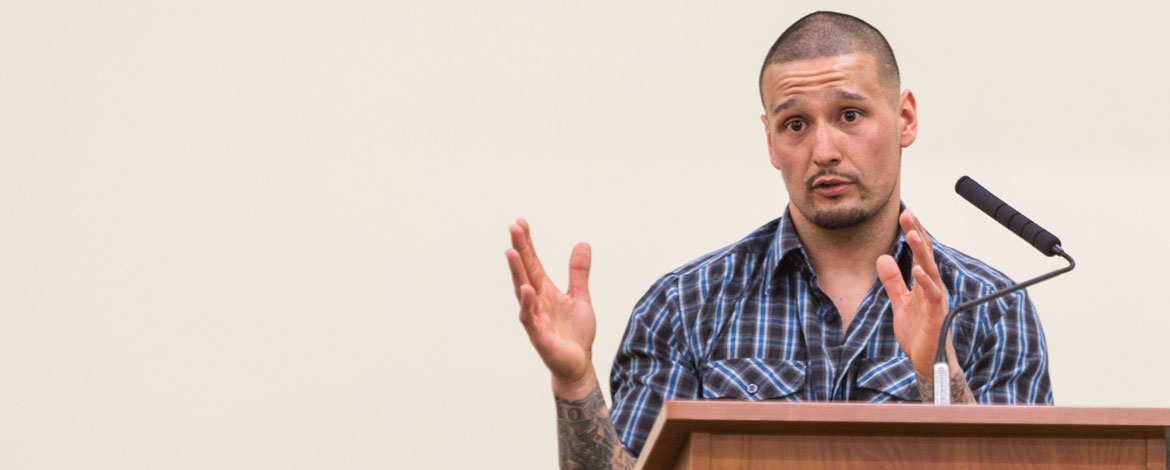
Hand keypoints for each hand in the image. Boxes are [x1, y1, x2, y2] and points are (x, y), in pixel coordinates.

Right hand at [505, 218, 597, 396]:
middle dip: (519, 250)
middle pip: (525, 271)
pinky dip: (527, 303)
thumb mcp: (580, 297)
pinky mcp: (539, 335)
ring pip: (522, 291)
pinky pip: (530, 317)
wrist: (578, 364)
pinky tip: (526, 289)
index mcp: (545, 290)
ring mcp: (535, 317)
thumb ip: (578, 272)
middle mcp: (536, 301)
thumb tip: (582, 244)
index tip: (520, 222)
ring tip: (512, 252)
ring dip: (516, 272)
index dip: (527, 243)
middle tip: (513, 227)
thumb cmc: (575, 333)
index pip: (533, 262)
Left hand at [876, 209, 954, 375]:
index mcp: (924, 283)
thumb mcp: (900, 302)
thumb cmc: (917, 332)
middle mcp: (933, 288)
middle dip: (918, 234)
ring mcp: (936, 301)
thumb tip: (882, 258)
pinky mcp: (936, 316)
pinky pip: (932, 295)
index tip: (905, 214)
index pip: (920, 253)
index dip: (914, 233)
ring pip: (930, 271)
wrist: (926, 361)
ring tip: (912, 234)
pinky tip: (916, 269)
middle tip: (907, 214)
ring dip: (922, 252)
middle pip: (926, 256)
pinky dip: (924, 282)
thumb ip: (893, 281)